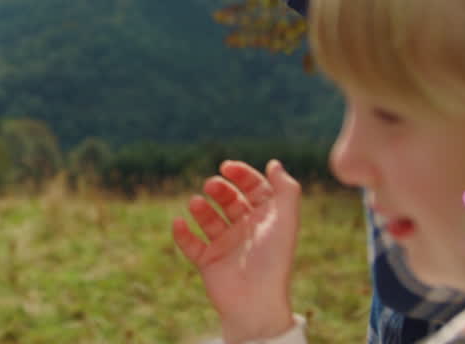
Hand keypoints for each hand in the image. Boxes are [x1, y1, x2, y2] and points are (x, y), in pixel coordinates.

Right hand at [172, 160, 300, 342]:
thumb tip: (273, 163)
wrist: (255, 302)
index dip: (242, 175)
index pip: (254, 189)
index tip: (227, 167)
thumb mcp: (286, 220)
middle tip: (212, 185)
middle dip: (220, 189)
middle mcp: (246, 230)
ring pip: (208, 218)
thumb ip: (286, 189)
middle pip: (229, 200)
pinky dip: (181, 233)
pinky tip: (179, 222)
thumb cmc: (273, 261)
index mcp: (266, 220)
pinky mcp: (207, 262)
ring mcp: (225, 246)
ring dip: (200, 208)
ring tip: (196, 204)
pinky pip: (190, 243)